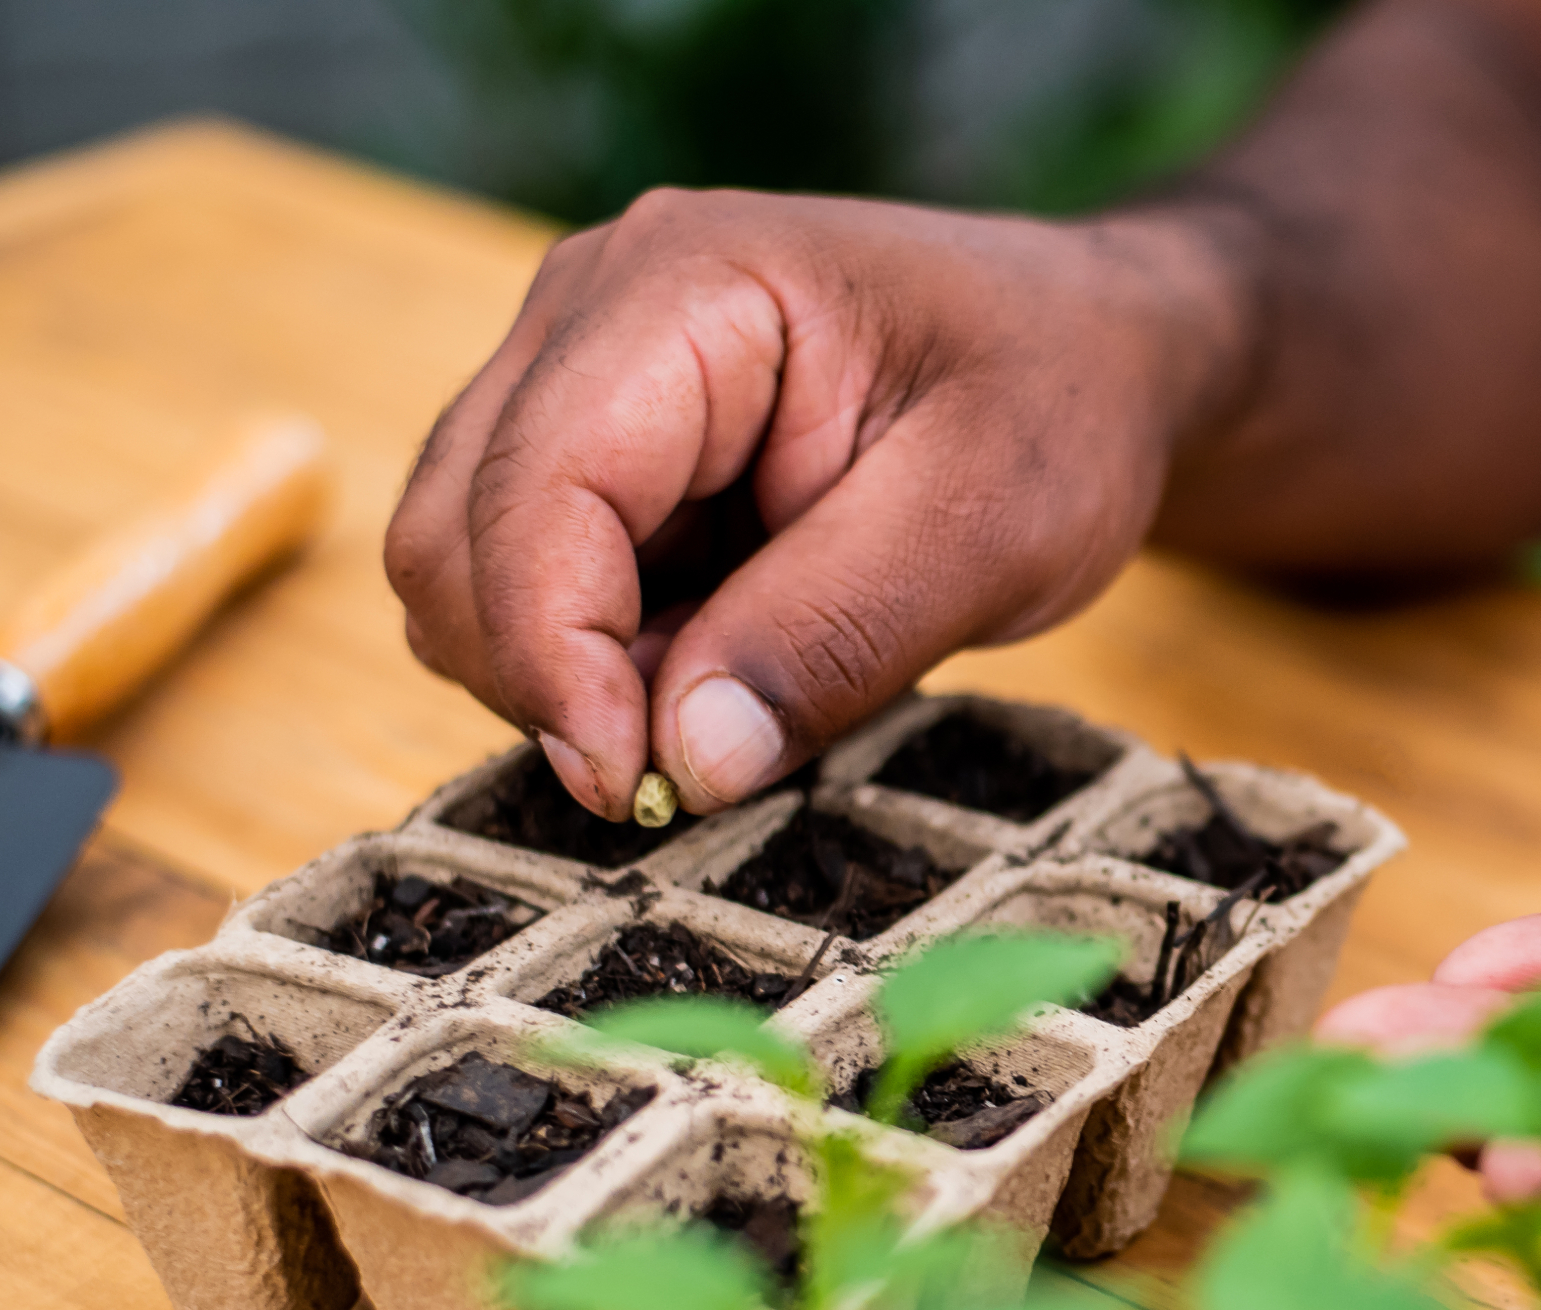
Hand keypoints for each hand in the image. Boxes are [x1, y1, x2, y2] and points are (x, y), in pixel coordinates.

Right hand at [385, 189, 1235, 818]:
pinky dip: (600, 666)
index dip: (554, 663)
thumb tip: (684, 765)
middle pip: (453, 540)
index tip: (640, 788)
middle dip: (551, 681)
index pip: (531, 495)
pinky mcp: (596, 455)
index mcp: (683, 290)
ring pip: (469, 575)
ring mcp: (576, 382)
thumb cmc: (1052, 410)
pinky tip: (718, 662)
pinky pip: (529, 591)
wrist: (1086, 356)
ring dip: (572, 680)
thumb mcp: (986, 529)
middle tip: (704, 752)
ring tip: (737, 687)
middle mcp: (590, 316)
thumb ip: (833, 639)